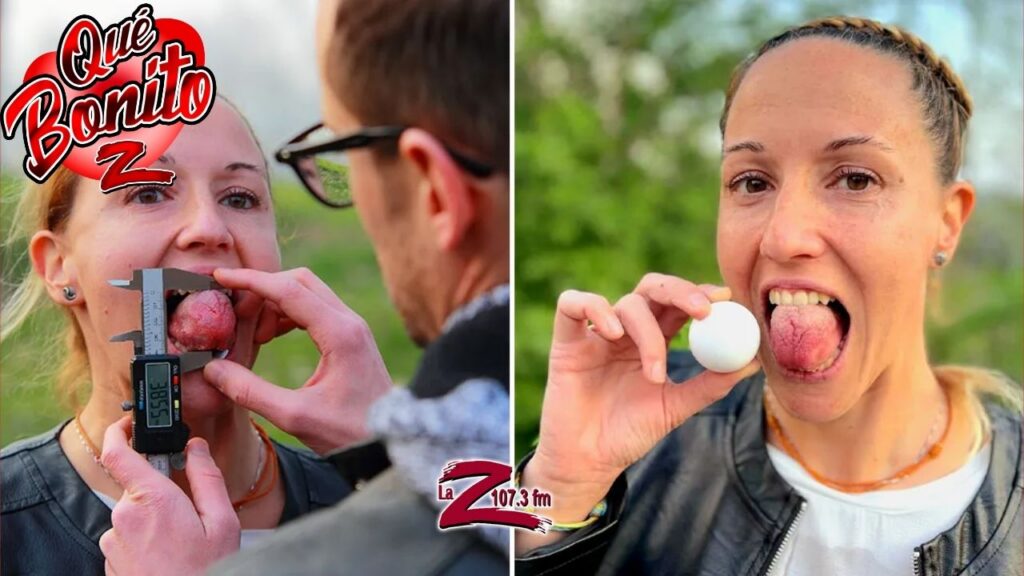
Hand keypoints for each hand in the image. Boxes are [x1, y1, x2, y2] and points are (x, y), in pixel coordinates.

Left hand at [99, 418, 238, 575]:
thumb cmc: (207, 570)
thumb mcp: (221, 522)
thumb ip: (206, 478)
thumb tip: (197, 447)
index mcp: (151, 500)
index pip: (119, 452)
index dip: (120, 430)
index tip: (130, 423)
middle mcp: (123, 518)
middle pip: (138, 488)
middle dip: (161, 493)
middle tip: (190, 513)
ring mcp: (113, 543)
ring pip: (134, 516)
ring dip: (156, 521)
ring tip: (184, 544)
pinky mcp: (111, 562)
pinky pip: (129, 539)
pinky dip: (148, 542)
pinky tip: (170, 557)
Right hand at [204, 267, 393, 454]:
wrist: (389, 440)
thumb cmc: (348, 432)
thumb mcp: (294, 416)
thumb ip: (250, 391)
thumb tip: (213, 369)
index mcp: (340, 333)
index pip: (288, 289)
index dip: (250, 281)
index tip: (220, 276)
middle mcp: (349, 322)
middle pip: (299, 281)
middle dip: (262, 289)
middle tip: (235, 315)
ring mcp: (353, 327)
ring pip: (308, 293)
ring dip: (275, 303)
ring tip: (255, 336)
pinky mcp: (351, 336)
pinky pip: (315, 309)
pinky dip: (289, 314)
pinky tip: (271, 336)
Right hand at [524, 274, 759, 527]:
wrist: (589, 461)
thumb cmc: (629, 434)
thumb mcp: (675, 408)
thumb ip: (709, 385)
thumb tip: (753, 363)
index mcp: (653, 340)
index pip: (678, 303)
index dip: (700, 294)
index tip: (725, 299)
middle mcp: (626, 330)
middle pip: (653, 289)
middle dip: (681, 292)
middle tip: (703, 310)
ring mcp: (596, 333)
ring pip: (626, 304)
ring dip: (647, 333)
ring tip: (654, 374)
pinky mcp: (566, 340)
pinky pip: (573, 304)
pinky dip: (594, 308)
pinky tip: (611, 333)